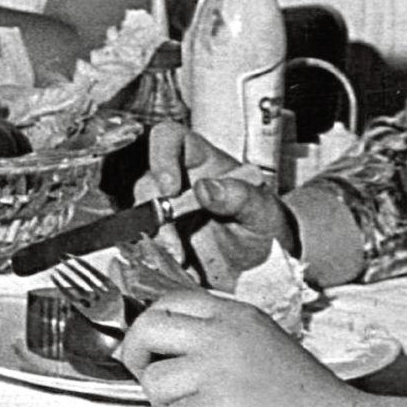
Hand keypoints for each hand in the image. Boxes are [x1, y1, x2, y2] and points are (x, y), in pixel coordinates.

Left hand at [117, 289, 364, 406]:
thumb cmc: (312, 404)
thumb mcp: (266, 346)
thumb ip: (221, 340)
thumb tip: (168, 352)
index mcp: (237, 316)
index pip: (169, 302)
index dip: (151, 328)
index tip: (151, 351)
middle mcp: (223, 334)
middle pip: (146, 328)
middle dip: (138, 359)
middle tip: (159, 386)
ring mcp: (217, 368)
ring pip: (154, 383)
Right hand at [143, 121, 286, 279]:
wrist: (266, 265)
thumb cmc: (266, 226)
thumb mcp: (263, 211)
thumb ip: (239, 196)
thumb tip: (205, 188)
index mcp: (201, 161)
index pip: (169, 138)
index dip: (161, 156)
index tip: (170, 188)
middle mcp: (178, 182)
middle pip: (146, 182)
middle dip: (154, 212)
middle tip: (174, 241)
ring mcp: (166, 211)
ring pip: (140, 215)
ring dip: (154, 239)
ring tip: (179, 259)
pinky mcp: (162, 238)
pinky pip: (145, 243)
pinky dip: (156, 257)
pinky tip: (178, 268)